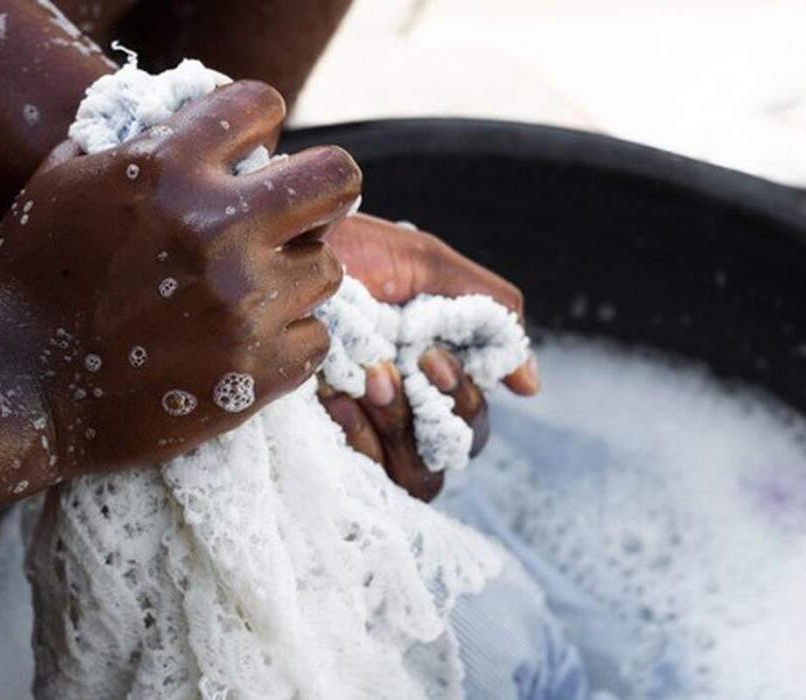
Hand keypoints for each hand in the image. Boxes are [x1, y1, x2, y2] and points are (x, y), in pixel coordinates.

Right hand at [0, 81, 358, 479]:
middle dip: (321, 192)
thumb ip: (129, 145)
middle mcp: (217, 229)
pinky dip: (287, 341)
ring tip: (251, 292)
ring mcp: (243, 305)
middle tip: (296, 215)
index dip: (259, 126)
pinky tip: (245, 343)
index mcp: (167, 169)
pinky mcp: (256, 372)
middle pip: (337, 179)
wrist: (13, 390)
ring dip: (295, 275)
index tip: (252, 152)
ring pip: (328, 268)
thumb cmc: (26, 281)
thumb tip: (180, 124)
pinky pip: (316, 339)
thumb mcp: (60, 183)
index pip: (262, 106)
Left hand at [320, 214, 538, 500]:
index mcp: (429, 372)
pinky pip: (367, 477)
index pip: (470, 422)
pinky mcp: (322, 442)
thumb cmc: (347, 250)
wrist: (277, 250)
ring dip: (399, 425)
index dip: (465, 400)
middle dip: (434, 412)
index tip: (433, 360)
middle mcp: (401, 408)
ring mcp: (362, 429)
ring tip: (368, 380)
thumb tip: (529, 385)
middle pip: (452, 453)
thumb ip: (487, 313)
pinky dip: (360, 438)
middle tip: (397, 369)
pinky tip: (334, 397)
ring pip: (418, 476)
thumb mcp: (424, 265)